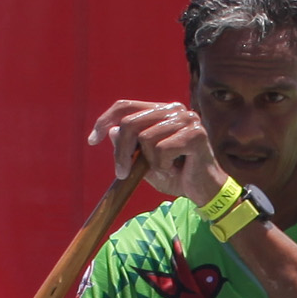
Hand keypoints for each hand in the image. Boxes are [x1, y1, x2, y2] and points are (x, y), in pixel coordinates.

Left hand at [92, 101, 214, 204]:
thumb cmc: (176, 176)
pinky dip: (163, 167)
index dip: (105, 120)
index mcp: (162, 111)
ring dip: (149, 163)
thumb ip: (129, 147)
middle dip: (121, 152)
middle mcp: (175, 109)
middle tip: (122, 174)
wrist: (204, 191)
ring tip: (165, 170)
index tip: (92, 140)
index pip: (126, 106)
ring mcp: (187, 119)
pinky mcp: (194, 134)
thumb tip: (113, 131)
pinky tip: (176, 170)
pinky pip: (161, 150)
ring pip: (145, 139)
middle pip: (130, 124)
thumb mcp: (144, 163)